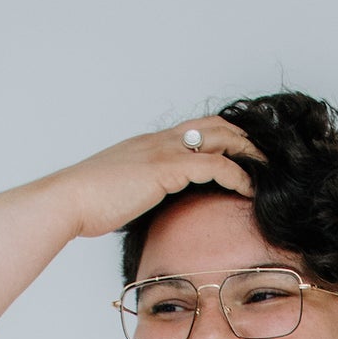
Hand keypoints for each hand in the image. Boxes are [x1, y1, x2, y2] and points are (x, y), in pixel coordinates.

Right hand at [46, 119, 260, 242]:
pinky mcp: (165, 168)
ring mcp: (163, 151)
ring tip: (269, 170)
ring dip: (248, 152)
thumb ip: (144, 195)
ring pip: (219, 137)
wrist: (69, 200)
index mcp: (150, 146)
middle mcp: (160, 141)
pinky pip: (213, 165)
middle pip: (214, 125)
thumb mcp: (123, 195)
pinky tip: (249, 189)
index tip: (245, 154)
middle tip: (268, 157)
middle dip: (244, 138)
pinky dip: (236, 174)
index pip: (196, 130)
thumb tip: (154, 213)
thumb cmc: (89, 204)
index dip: (224, 137)